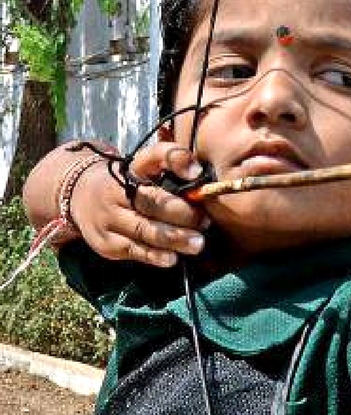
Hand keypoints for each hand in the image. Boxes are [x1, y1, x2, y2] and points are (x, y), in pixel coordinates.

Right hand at [70, 142, 209, 266]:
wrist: (81, 196)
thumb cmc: (130, 183)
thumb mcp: (147, 167)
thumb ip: (173, 165)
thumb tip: (198, 173)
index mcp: (133, 168)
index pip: (155, 156)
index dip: (176, 160)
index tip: (196, 173)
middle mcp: (116, 190)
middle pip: (151, 201)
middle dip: (181, 213)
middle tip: (205, 222)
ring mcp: (108, 217)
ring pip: (143, 229)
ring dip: (173, 238)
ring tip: (196, 243)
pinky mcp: (105, 242)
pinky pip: (133, 250)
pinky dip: (154, 255)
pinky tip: (172, 258)